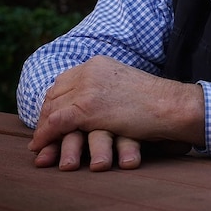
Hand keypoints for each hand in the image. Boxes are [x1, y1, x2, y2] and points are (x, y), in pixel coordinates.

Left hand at [28, 55, 204, 169]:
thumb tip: (94, 102)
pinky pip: (56, 123)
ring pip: (53, 108)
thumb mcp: (124, 85)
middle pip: (55, 93)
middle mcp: (89, 71)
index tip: (51, 115)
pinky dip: (45, 136)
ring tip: (40, 142)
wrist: (170, 105)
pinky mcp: (87, 108)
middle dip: (46, 113)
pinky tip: (41, 146)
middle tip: (43, 132)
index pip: (65, 80)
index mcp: (98, 63)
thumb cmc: (155, 101)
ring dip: (43, 127)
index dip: (55, 100)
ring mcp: (87, 88)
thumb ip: (106, 87)